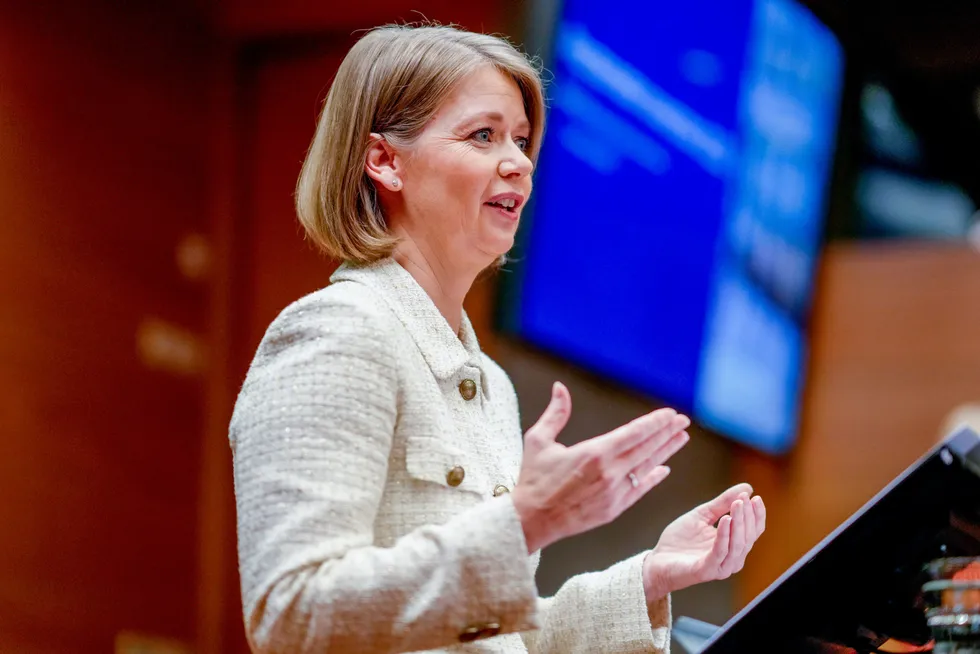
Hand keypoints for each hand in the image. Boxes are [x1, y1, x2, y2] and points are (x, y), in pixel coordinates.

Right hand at [511, 382, 690, 553]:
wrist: (530, 520)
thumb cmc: (533, 479)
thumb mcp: (539, 441)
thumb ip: (555, 413)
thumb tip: (560, 387)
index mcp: (594, 453)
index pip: (634, 433)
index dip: (654, 422)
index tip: (670, 413)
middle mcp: (609, 473)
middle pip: (646, 448)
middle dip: (667, 433)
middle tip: (683, 421)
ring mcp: (614, 492)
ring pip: (646, 468)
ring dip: (665, 452)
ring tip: (681, 439)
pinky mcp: (613, 509)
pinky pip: (639, 490)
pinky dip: (652, 478)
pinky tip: (664, 469)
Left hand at [642, 483, 765, 601]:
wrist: (658, 559)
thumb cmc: (681, 540)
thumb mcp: (703, 515)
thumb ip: (722, 503)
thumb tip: (747, 488)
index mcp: (733, 545)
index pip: (754, 531)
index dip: (757, 514)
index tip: (755, 496)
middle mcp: (732, 558)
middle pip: (748, 536)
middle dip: (747, 515)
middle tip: (744, 498)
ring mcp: (721, 566)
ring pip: (738, 545)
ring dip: (739, 523)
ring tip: (737, 504)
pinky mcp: (707, 570)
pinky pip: (720, 552)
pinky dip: (724, 535)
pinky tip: (725, 519)